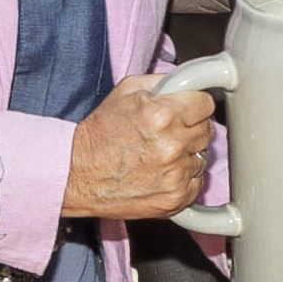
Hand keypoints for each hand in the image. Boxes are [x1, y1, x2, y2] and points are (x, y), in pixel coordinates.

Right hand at [63, 75, 214, 218]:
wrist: (76, 174)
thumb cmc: (98, 134)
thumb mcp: (125, 92)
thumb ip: (162, 82)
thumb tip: (187, 82)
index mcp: (162, 115)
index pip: (206, 104)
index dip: (195, 105)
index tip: (187, 109)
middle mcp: (172, 145)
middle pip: (206, 130)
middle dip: (189, 129)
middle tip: (166, 133)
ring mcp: (175, 175)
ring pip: (202, 157)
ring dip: (186, 155)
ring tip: (158, 155)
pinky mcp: (174, 199)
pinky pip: (196, 183)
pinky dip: (182, 178)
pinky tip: (159, 173)